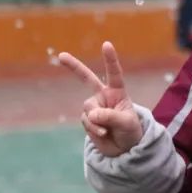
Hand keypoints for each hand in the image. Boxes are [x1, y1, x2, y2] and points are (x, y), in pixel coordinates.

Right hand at [58, 41, 143, 156]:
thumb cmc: (130, 131)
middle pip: (86, 78)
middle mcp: (103, 96)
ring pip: (88, 109)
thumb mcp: (127, 124)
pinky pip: (86, 122)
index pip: (114, 73)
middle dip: (73, 66)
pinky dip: (94, 130)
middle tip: (61, 55)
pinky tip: (103, 134)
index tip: (106, 44)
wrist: (123, 148)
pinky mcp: (87, 119)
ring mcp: (94, 107)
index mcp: (117, 91)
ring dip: (97, 122)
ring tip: (108, 130)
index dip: (110, 59)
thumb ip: (111, 117)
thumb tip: (92, 114)